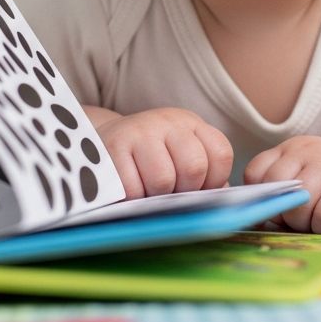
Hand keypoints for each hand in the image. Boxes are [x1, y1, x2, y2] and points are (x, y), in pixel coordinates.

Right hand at [92, 107, 233, 198]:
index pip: (221, 154)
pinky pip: (132, 188)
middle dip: (185, 192)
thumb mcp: (180, 157)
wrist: (98, 145)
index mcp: (191, 124)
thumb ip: (206, 177)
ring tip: (148, 193)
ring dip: (156, 198)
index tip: (198, 190)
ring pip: (163, 180)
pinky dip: (133, 199)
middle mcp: (168, 122)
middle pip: (194, 167)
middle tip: (170, 195)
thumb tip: (222, 197)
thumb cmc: (149, 160)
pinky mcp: (113, 146)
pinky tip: (129, 192)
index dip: (214, 182)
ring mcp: (140, 131)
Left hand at [244, 135, 320, 233]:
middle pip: (276, 190)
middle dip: (285, 215)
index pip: (255, 173)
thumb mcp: (305, 178)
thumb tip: (259, 218)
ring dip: (306, 224)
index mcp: (291, 149)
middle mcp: (307, 151)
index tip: (279, 210)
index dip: (263, 199)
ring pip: (299, 204)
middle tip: (304, 220)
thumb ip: (281, 192)